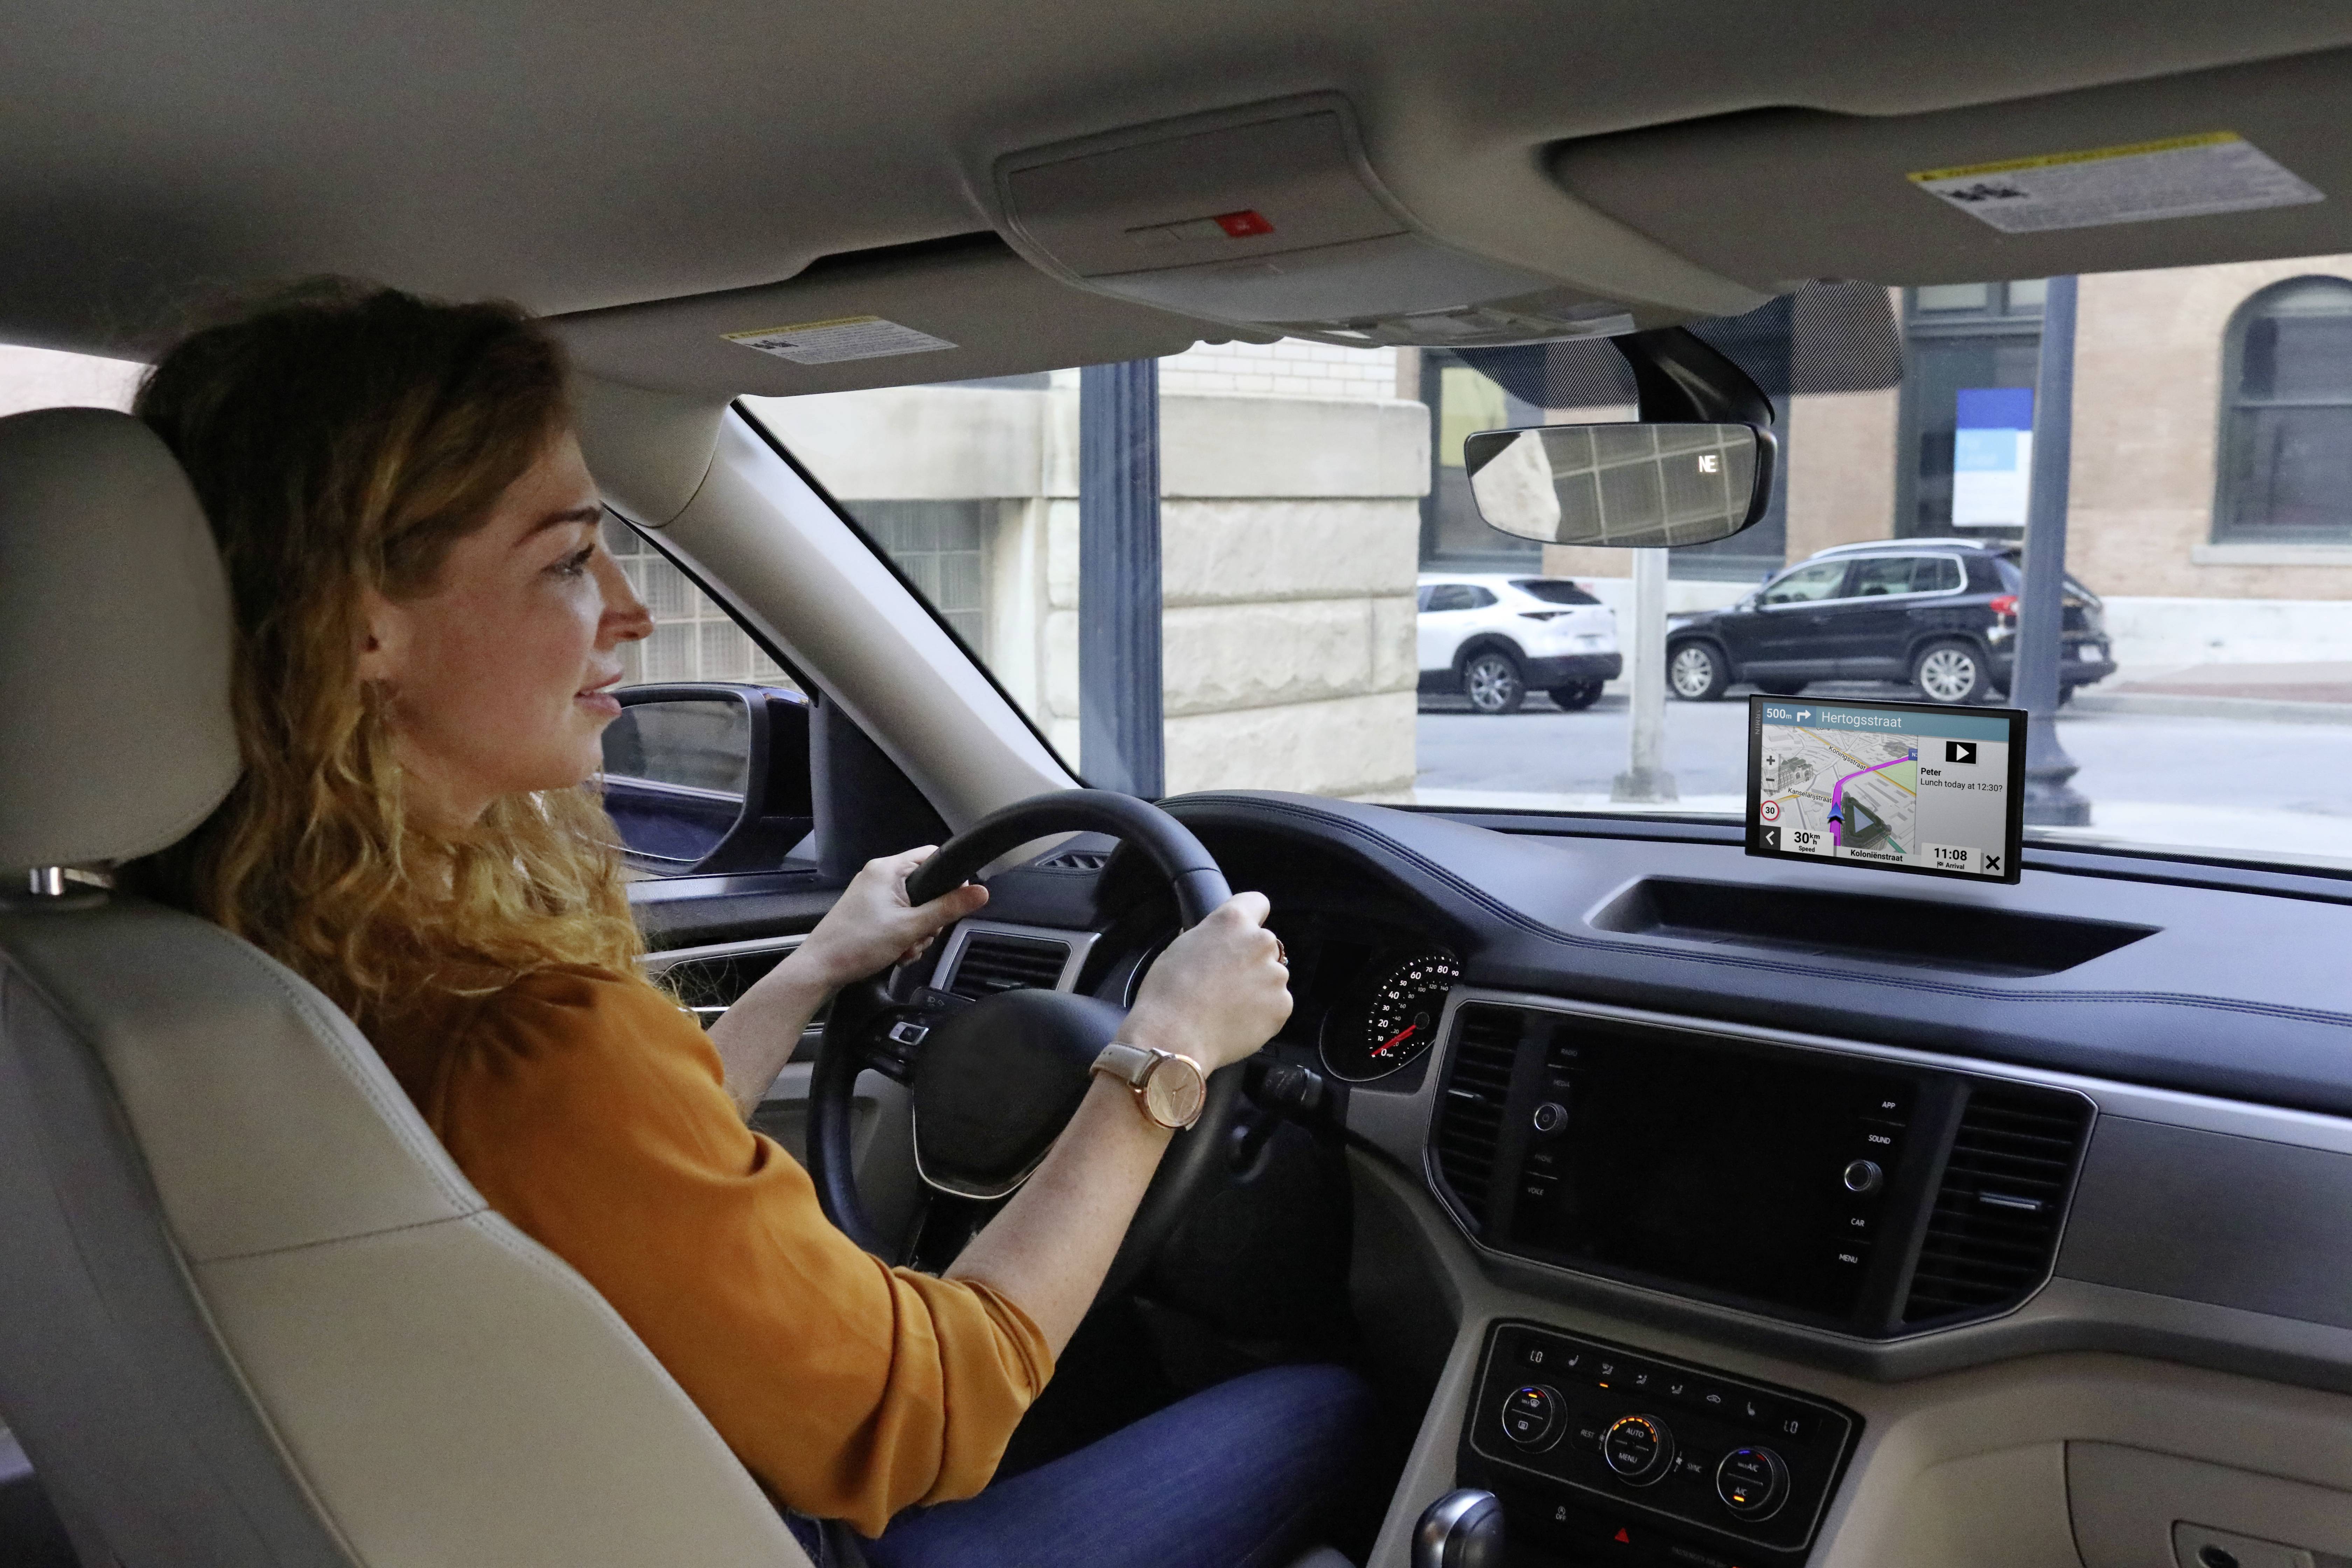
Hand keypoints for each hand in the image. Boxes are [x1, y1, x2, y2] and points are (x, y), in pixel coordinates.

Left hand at [790, 846, 988, 991]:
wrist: (820, 969)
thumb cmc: (857, 943)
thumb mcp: (911, 927)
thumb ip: (948, 908)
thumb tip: (981, 893)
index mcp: (887, 869)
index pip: (932, 857)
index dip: (951, 879)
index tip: (957, 903)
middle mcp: (879, 877)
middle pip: (926, 888)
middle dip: (930, 918)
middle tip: (921, 936)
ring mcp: (873, 896)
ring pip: (915, 909)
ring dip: (917, 933)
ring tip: (905, 949)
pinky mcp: (869, 914)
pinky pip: (900, 919)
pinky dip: (904, 937)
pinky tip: (897, 953)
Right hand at [1119, 892, 1290, 1073]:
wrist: (1174, 1037)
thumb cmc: (1168, 994)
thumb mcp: (1180, 948)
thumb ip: (1208, 938)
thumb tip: (1214, 942)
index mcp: (1232, 921)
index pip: (1257, 902)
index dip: (1250, 917)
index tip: (1243, 932)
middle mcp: (1259, 942)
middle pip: (1264, 945)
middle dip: (1250, 959)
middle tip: (1224, 981)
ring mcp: (1274, 975)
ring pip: (1271, 976)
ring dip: (1257, 987)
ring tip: (1227, 1006)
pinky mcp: (1282, 1005)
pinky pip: (1276, 1004)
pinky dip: (1262, 1012)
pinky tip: (1236, 1021)